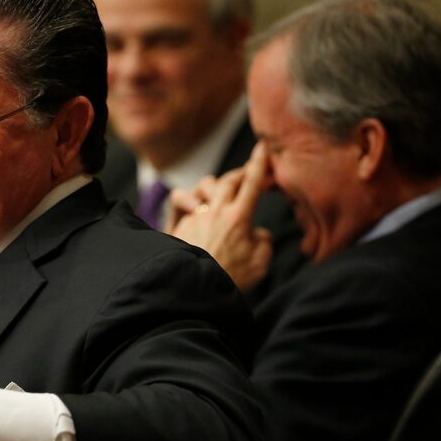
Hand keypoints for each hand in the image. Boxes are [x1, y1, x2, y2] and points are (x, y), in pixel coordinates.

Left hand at [165, 143, 272, 291]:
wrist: (193, 293)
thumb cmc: (230, 281)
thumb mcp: (260, 263)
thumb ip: (263, 241)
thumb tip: (257, 233)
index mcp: (239, 217)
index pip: (252, 182)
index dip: (259, 163)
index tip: (263, 148)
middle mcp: (215, 211)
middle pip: (228, 180)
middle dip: (239, 173)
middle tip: (246, 174)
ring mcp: (194, 217)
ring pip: (204, 187)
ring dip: (214, 187)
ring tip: (220, 195)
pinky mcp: (177, 226)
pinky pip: (182, 203)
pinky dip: (191, 203)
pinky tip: (195, 210)